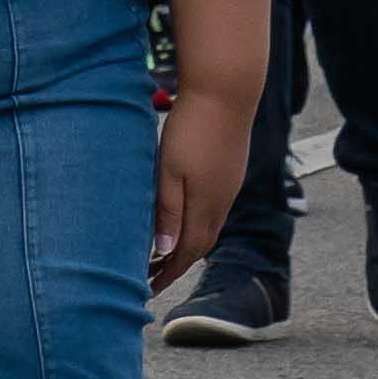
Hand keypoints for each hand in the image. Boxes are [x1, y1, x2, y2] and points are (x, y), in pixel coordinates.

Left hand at [149, 89, 253, 281]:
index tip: (147, 288)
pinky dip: (196, 223)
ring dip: (186, 243)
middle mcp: (222, 201)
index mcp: (206, 205)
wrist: (226, 90)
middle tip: (150, 276)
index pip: (187, 253)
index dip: (167, 273)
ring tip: (162, 251)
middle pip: (199, 245)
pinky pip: (213, 209)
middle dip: (175, 264)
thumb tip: (163, 250)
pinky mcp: (230, 171)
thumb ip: (167, 210)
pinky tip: (183, 216)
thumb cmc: (192, 127)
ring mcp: (229, 185)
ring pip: (208, 227)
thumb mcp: (169, 170)